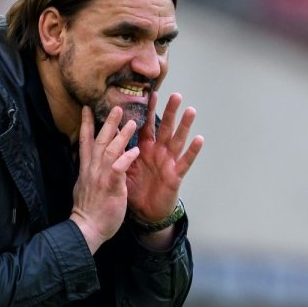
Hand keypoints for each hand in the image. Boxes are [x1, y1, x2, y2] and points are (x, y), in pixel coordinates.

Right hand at [70, 106, 139, 253]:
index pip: (85, 142)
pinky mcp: (111, 186)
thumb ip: (88, 173)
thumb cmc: (88, 211)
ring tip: (133, 122)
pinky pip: (119, 168)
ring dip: (122, 135)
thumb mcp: (83, 187)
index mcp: (86, 169)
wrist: (86, 229)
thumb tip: (87, 165)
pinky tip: (136, 150)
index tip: (86, 108)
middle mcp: (92, 169)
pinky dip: (127, 158)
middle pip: (100, 140)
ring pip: (111, 150)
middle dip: (108, 122)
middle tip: (116, 106)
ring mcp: (101, 176)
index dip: (86, 124)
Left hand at [126, 92, 203, 224]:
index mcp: (145, 148)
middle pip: (166, 128)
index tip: (152, 93)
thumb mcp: (124, 167)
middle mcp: (159, 152)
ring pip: (178, 140)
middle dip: (171, 112)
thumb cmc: (135, 189)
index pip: (148, 125)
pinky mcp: (175, 175)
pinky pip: (185, 162)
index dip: (150, 110)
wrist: (144, 213)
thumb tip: (109, 131)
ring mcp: (169, 162)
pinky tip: (199, 139)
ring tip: (190, 110)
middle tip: (176, 95)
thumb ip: (119, 150)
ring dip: (184, 126)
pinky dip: (192, 151)